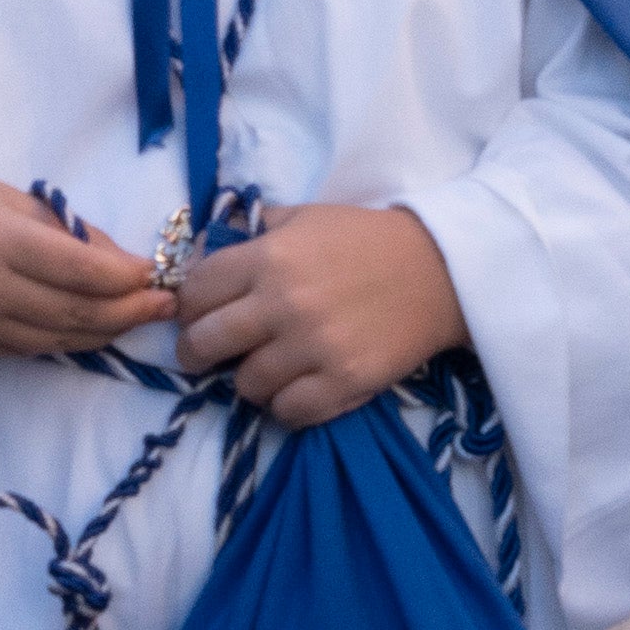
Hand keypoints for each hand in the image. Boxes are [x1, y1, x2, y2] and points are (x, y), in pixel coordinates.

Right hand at [0, 168, 172, 359]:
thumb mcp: (8, 199)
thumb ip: (66, 231)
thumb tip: (121, 261)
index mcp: (1, 241)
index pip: (86, 271)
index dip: (131, 277)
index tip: (157, 272)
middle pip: (82, 314)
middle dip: (132, 310)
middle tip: (166, 304)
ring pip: (64, 340)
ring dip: (109, 331)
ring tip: (139, 317)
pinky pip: (35, 350)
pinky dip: (72, 341)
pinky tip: (94, 328)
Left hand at [175, 200, 465, 424]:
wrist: (440, 271)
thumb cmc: (366, 240)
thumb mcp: (305, 217)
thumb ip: (254, 231)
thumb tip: (203, 251)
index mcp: (268, 257)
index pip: (194, 293)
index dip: (189, 307)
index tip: (198, 316)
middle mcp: (282, 304)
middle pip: (203, 344)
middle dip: (198, 352)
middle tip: (210, 354)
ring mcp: (313, 347)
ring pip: (244, 385)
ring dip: (250, 379)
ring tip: (269, 367)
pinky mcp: (343, 382)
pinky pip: (287, 412)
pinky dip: (286, 405)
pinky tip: (298, 387)